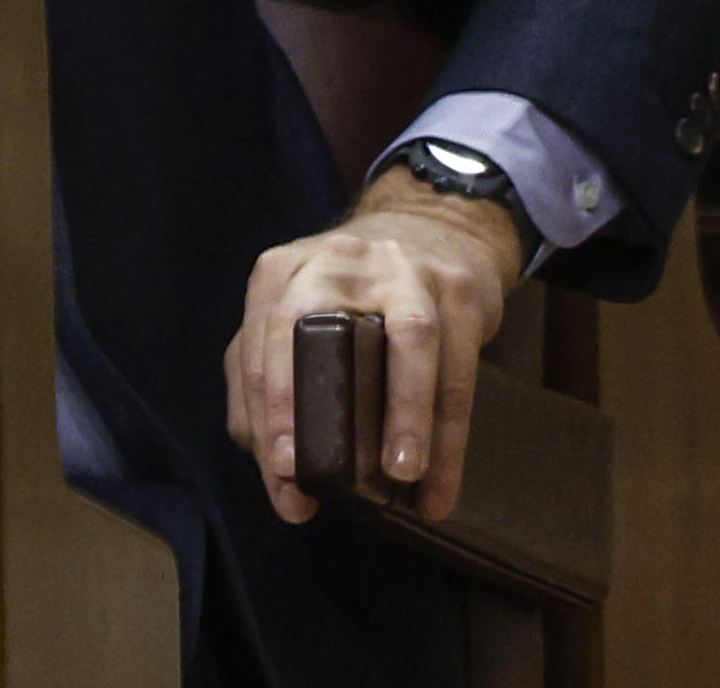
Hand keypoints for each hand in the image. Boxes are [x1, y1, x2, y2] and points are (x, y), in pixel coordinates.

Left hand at [225, 168, 529, 522]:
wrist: (433, 231)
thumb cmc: (354, 291)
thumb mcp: (297, 310)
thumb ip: (264, 368)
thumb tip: (262, 456)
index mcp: (284, 271)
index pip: (261, 345)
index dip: (267, 415)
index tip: (280, 474)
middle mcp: (335, 262)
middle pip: (315, 333)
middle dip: (309, 407)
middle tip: (311, 476)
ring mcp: (401, 270)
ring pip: (408, 342)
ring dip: (404, 416)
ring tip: (400, 476)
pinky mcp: (457, 289)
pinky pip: (459, 367)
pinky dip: (449, 436)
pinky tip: (439, 488)